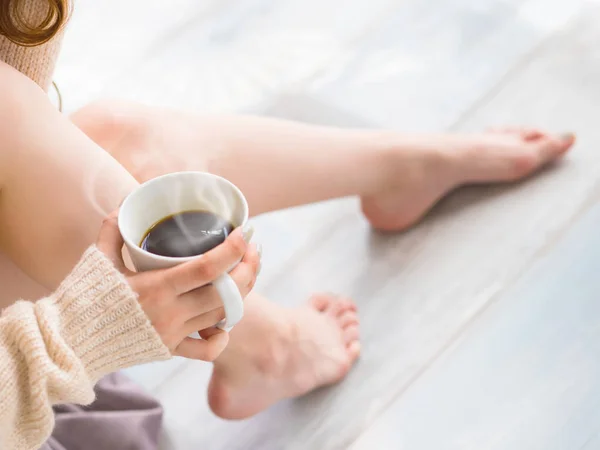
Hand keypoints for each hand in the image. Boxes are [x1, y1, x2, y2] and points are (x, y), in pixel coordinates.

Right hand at [96, 210, 260, 360]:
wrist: (70, 343)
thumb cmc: (85, 297)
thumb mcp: (97, 258)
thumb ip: (113, 228)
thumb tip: (126, 203)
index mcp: (156, 287)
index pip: (209, 267)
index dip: (233, 249)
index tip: (244, 233)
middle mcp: (171, 313)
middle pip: (227, 293)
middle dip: (249, 269)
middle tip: (253, 250)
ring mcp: (174, 334)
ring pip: (224, 315)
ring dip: (243, 293)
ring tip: (247, 271)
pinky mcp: (170, 350)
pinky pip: (207, 349)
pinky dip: (222, 336)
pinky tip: (225, 320)